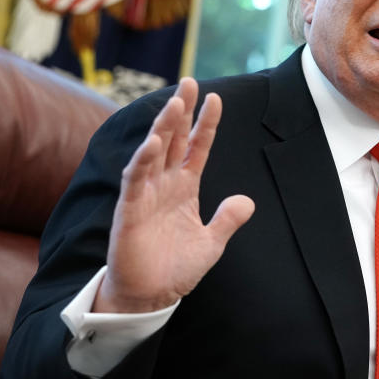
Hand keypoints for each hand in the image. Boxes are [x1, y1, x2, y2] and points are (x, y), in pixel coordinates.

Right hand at [94, 78, 254, 312]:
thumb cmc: (175, 268)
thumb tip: (247, 201)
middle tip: (189, 81)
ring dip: (163, 127)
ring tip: (174, 102)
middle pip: (174, 139)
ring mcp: (146, 194)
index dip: (206, 124)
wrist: (150, 297)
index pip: (197, 148)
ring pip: (154, 151)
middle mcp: (164, 184)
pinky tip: (153, 142)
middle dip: (181, 110)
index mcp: (184, 188)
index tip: (216, 98)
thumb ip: (227, 220)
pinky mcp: (130, 209)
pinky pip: (136, 179)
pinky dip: (143, 160)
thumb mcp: (211, 242)